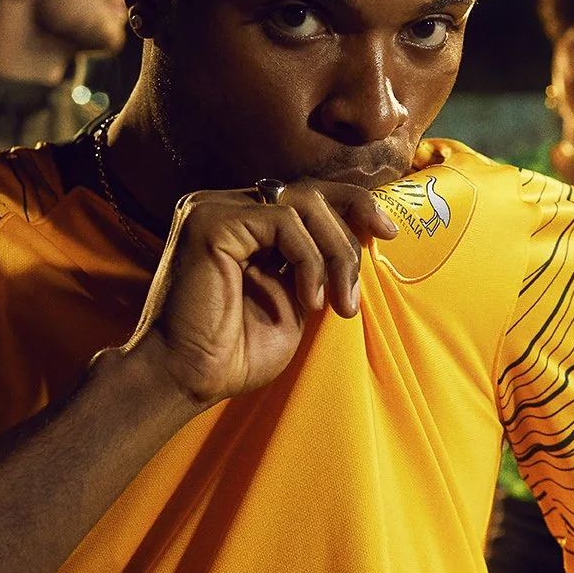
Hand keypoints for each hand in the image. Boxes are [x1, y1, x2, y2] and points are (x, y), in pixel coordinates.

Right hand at [129, 181, 397, 404]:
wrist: (185, 380)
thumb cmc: (232, 353)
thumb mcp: (293, 300)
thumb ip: (316, 264)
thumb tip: (363, 236)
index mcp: (242, 223)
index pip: (308, 196)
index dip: (354, 205)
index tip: (388, 234)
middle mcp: (225, 207)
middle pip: (312, 192)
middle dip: (349, 236)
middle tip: (355, 292)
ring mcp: (213, 208)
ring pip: (304, 202)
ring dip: (334, 253)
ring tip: (337, 303)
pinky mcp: (209, 219)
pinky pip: (284, 221)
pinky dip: (308, 260)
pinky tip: (308, 300)